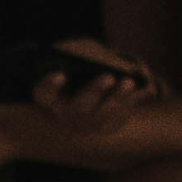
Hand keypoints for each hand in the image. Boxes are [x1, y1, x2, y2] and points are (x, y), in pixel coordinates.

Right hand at [34, 38, 162, 123]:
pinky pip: (117, 119)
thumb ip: (78, 53)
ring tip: (129, 81)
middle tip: (109, 76)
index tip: (59, 74)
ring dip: (117, 97)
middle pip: (79, 105)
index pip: (44, 93)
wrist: (84, 89)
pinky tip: (137, 88)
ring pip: (102, 115)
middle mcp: (64, 114)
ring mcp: (85, 124)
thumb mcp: (71, 56)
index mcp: (48, 97)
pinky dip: (127, 103)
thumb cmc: (74, 67)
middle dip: (95, 90)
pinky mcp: (104, 128)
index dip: (50, 85)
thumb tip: (103, 58)